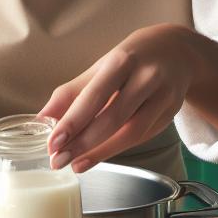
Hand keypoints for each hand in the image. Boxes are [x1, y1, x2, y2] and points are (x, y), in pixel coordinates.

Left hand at [39, 24, 197, 172]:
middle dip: (84, 143)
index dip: (73, 121)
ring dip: (101, 152)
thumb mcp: (100, 69)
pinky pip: (142, 137)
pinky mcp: (170, 114)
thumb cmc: (130, 61)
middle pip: (114, 117)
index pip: (95, 95)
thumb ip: (70, 94)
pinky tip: (97, 156)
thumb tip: (41, 119)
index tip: (53, 142)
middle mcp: (146, 77)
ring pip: (132, 132)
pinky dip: (117, 149)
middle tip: (59, 160)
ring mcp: (163, 96)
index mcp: (122, 61)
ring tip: (76, 164)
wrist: (175, 52)